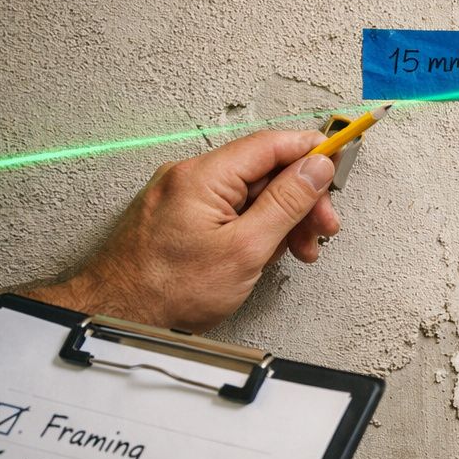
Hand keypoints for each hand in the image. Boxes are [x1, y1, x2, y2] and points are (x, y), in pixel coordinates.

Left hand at [73, 130, 340, 331]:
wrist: (117, 314)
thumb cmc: (168, 290)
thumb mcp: (246, 249)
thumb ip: (286, 203)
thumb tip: (315, 167)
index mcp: (204, 176)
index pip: (272, 144)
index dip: (312, 152)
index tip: (340, 159)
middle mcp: (190, 177)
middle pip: (264, 171)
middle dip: (300, 199)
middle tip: (321, 230)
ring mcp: (183, 196)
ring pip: (250, 193)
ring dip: (281, 218)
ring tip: (295, 251)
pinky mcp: (180, 215)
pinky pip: (230, 209)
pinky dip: (255, 227)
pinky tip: (265, 251)